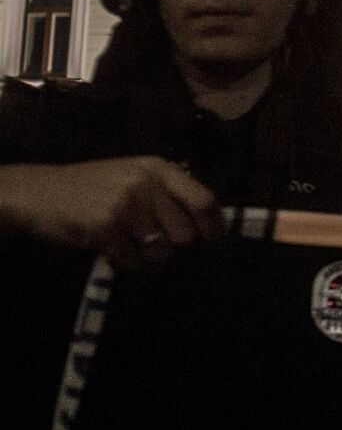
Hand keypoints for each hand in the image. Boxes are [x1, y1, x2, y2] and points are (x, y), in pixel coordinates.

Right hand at [0, 158, 225, 268]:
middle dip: (172, 244)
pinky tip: (109, 246)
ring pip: (160, 251)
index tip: (213, 239)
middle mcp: (145, 184)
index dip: (214, 225)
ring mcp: (124, 205)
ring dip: (146, 254)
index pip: (204, 200)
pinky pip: (132, 260)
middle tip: (150, 238)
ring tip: (126, 239)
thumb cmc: (94, 185)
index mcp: (159, 168)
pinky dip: (123, 261)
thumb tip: (213, 220)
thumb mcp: (135, 174)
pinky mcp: (104, 228)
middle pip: (185, 234)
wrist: (39, 192)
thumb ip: (170, 191)